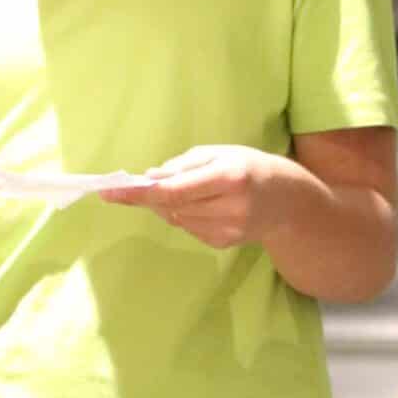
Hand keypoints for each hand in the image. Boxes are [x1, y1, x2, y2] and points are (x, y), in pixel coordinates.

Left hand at [99, 145, 294, 249]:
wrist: (288, 201)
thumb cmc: (249, 167)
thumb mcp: (219, 153)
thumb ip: (182, 166)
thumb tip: (149, 179)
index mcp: (229, 177)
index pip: (173, 191)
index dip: (138, 193)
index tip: (109, 191)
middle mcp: (230, 207)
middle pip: (170, 207)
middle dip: (147, 197)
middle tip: (131, 187)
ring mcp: (228, 230)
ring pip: (176, 219)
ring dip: (166, 205)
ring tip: (185, 191)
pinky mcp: (224, 244)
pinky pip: (188, 228)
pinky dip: (183, 215)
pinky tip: (202, 205)